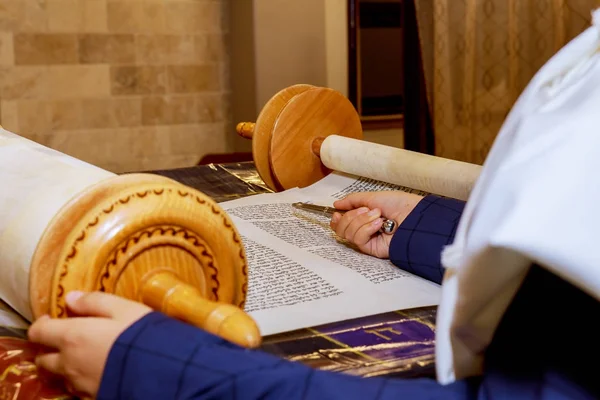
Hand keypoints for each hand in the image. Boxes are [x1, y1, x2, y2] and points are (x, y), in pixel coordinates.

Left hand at [28, 291, 151, 397]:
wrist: (160, 371)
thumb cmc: (141, 334)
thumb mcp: (123, 308)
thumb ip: (94, 301)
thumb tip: (71, 297)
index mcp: (72, 336)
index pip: (38, 333)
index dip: (41, 325)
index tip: (51, 319)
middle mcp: (69, 363)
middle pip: (43, 359)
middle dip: (48, 348)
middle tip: (65, 339)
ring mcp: (79, 383)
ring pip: (60, 375)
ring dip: (64, 365)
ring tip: (82, 356)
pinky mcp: (92, 396)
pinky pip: (77, 388)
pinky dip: (80, 378)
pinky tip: (97, 370)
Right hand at [330, 191, 422, 257]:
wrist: (413, 216)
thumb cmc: (399, 204)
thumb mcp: (372, 197)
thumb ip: (352, 200)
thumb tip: (336, 204)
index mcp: (364, 216)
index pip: (342, 222)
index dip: (337, 219)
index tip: (338, 212)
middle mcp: (364, 229)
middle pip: (341, 229)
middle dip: (350, 216)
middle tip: (365, 210)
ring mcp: (368, 239)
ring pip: (347, 234)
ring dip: (360, 221)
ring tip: (377, 216)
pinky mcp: (372, 249)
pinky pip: (358, 240)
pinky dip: (366, 229)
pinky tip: (379, 225)